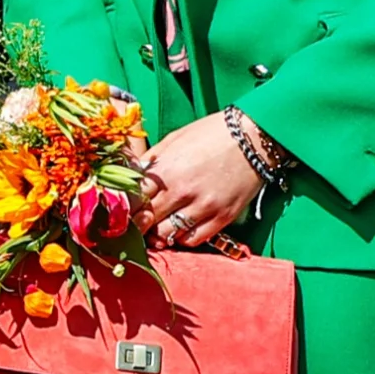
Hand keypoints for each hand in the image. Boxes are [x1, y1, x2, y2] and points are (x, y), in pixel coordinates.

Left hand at [135, 116, 267, 248]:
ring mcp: (204, 207)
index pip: (133, 199)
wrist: (253, 138)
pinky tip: (179, 228)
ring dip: (158, 233)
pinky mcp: (223, 218)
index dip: (124, 207)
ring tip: (156, 227)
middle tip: (135, 223)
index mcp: (167, 170)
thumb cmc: (210, 134)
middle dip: (137, 223)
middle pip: (147, 220)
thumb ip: (151, 161)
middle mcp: (183, 192)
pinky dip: (182, 238)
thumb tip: (131, 176)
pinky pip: (194, 240)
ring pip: (168, 235)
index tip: (120, 210)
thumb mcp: (174, 140)